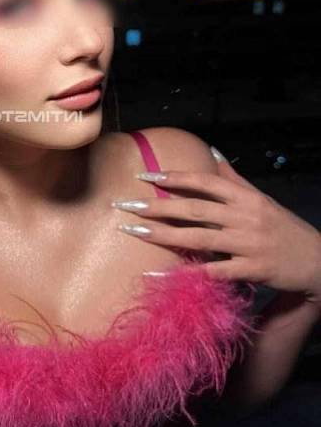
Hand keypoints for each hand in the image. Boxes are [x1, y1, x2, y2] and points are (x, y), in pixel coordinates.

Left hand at [112, 151, 320, 307]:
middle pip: (194, 208)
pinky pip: (210, 272)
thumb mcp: (261, 199)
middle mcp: (245, 217)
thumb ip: (233, 178)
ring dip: (161, 235)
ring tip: (132, 232)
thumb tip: (211, 151)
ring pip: (198, 237)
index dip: (174, 177)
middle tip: (124, 204)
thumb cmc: (284, 229)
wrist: (319, 262)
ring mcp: (247, 245)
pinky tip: (156, 275)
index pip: (205, 181)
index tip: (144, 176)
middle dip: (157, 206)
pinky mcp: (250, 271)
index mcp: (246, 198)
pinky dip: (182, 273)